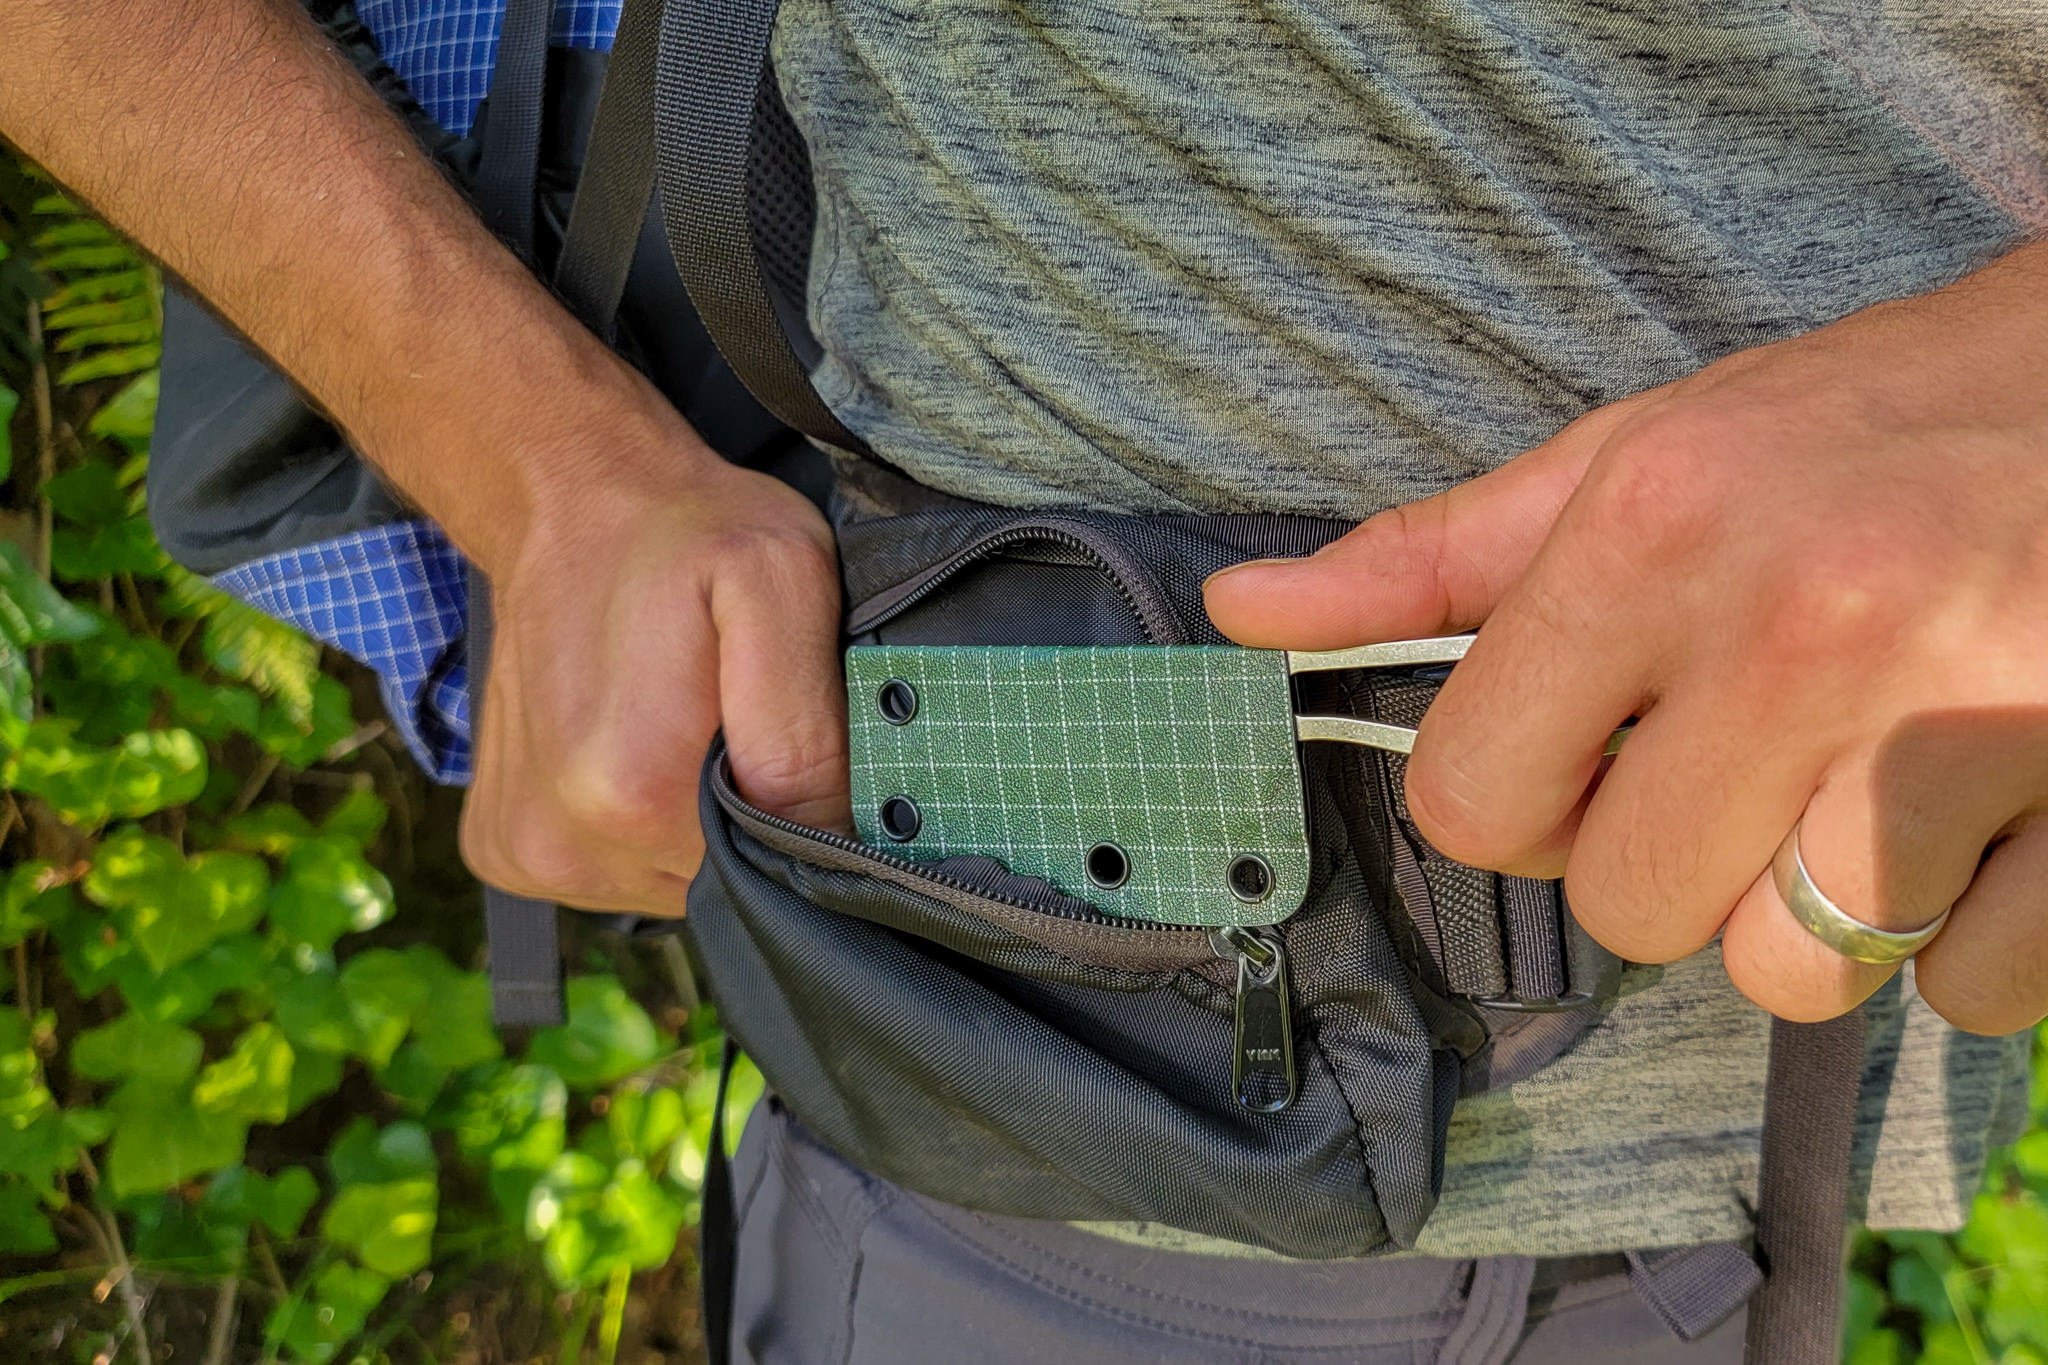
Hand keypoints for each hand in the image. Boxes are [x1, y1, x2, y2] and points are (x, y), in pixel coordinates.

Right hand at [456, 395, 848, 916]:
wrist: (565, 501)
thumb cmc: (688, 534)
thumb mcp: (783, 584)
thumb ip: (810, 729)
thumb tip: (836, 841)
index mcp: (633, 793)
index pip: (775, 871)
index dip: (807, 813)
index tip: (794, 737)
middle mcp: (566, 845)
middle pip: (721, 885)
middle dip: (749, 815)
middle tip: (737, 717)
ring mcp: (529, 856)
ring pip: (672, 883)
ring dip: (694, 820)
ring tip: (681, 724)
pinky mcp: (505, 850)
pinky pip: (612, 873)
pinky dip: (639, 825)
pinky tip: (636, 746)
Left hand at [1206, 244, 2047, 1031]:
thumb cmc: (1866, 424)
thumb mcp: (1640, 455)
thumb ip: (1435, 559)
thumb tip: (1241, 613)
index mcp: (1654, 532)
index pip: (1473, 803)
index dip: (1519, 807)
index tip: (1588, 761)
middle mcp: (1800, 626)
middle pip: (1627, 911)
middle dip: (1675, 859)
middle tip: (1759, 754)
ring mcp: (1968, 725)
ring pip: (1792, 974)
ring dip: (1820, 912)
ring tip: (1885, 777)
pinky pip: (1968, 993)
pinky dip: (1973, 932)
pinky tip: (1996, 807)